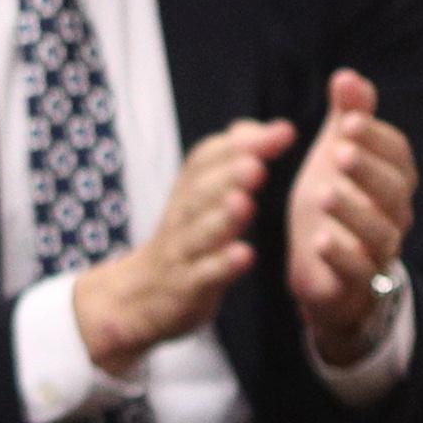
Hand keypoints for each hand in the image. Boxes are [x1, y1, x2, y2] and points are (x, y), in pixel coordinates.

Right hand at [73, 120, 274, 369]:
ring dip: (222, 217)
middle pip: (202, 191)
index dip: (243, 144)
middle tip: (257, 163)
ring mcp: (182, 253)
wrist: (139, 295)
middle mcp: (183, 216)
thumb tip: (261, 127)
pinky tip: (245, 255)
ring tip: (245, 203)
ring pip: (200, 232)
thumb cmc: (186, 238)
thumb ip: (230, 161)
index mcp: (189, 189)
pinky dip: (223, 265)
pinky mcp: (185, 288)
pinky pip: (203, 276)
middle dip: (229, 175)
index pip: (209, 158)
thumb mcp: (202, 195)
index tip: (284, 132)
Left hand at [285, 69, 413, 364]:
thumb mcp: (336, 154)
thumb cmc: (336, 200)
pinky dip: (341, 256)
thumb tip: (346, 75)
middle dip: (367, 169)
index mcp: (394, 178)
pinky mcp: (357, 282)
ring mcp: (379, 250)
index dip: (375, 136)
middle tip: (338, 150)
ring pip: (379, 232)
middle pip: (394, 190)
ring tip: (323, 193)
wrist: (325, 268)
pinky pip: (358, 271)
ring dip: (353, 211)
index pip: (397, 154)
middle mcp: (395, 213)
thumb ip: (346, 115)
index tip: (348, 119)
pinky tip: (319, 240)